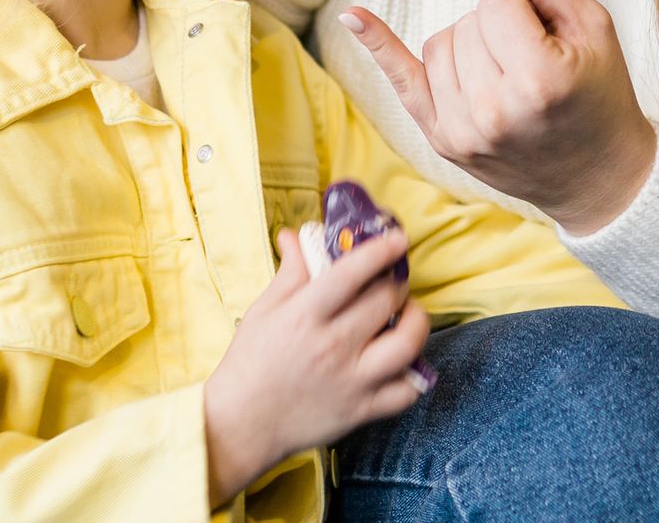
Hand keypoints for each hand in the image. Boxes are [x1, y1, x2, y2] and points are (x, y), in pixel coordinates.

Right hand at [203, 227, 429, 506]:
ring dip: (416, 320)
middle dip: (396, 282)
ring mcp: (352, 380)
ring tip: (407, 314)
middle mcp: (333, 345)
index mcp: (304, 315)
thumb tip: (297, 235)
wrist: (242, 424)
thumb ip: (290, 272)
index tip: (396, 239)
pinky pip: (407, 390)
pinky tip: (402, 359)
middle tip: (392, 280)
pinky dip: (414, 373)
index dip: (380, 251)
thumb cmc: (250, 362)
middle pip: (385, 300)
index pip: (352, 273)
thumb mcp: (263, 310)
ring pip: (408, 343)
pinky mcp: (362, 410)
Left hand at [342, 0, 656, 234]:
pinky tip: (351, 16)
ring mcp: (462, 131)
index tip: (550, 44)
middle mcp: (493, 111)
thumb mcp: (595, 25)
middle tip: (535, 66)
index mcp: (538, 80)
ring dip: (469, 47)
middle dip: (499, 31)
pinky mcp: (443, 141)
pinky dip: (378, 46)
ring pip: (439, 44)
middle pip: (465, 23)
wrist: (598, 174)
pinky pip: (401, 79)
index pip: (497, 4)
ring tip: (508, 76)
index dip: (526, 12)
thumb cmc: (600, 93)